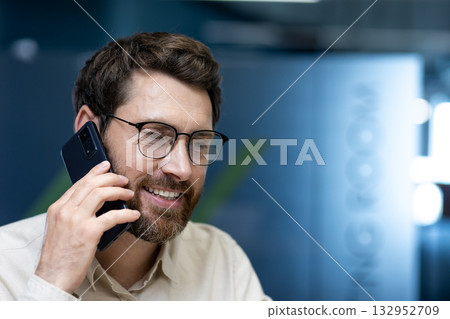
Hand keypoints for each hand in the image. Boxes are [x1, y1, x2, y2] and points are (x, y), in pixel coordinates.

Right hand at [35, 161, 139, 293]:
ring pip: (101, 193)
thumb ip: (72, 214)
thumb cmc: (59, 256)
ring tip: (129, 193)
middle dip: (111, 178)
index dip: (95, 172)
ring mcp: (76, 220)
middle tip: (124, 180)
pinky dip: (126, 213)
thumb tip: (95, 205)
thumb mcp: (59, 229)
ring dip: (119, 191)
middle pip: (91, 184)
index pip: (78, 183)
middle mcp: (65, 210)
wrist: (52, 277)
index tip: (106, 166)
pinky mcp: (88, 232)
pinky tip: (134, 214)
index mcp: (57, 208)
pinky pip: (112, 216)